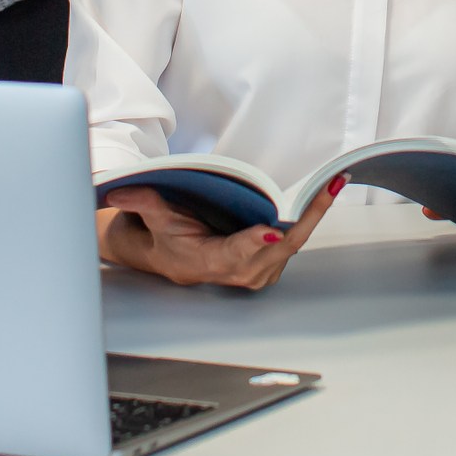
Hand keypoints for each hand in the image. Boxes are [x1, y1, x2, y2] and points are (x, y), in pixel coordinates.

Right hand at [97, 176, 342, 289]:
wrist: (168, 258)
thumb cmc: (163, 237)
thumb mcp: (151, 218)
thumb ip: (142, 203)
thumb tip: (120, 192)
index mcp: (208, 262)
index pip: (236, 254)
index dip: (254, 243)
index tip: (273, 230)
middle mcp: (237, 272)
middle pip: (280, 247)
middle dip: (307, 217)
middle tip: (330, 186)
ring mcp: (256, 271)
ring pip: (292, 244)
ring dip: (314, 214)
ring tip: (334, 183)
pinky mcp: (267, 265)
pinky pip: (292, 242)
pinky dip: (308, 220)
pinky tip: (322, 195)